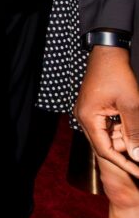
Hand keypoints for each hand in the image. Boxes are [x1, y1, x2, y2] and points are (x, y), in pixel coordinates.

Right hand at [75, 47, 138, 176]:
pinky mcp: (95, 108)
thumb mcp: (131, 105)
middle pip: (106, 144)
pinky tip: (133, 126)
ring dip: (127, 138)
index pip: (105, 150)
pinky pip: (109, 126)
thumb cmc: (116, 75)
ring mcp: (89, 112)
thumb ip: (134, 132)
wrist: (107, 53)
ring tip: (138, 132)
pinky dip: (123, 128)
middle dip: (127, 149)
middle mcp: (84, 117)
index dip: (124, 163)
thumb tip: (138, 156)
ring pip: (109, 135)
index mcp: (88, 118)